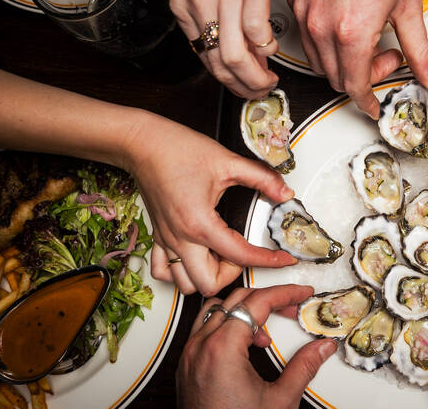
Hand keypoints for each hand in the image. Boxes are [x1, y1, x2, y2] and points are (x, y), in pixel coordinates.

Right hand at [123, 113, 296, 295]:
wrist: (143, 143)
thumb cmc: (178, 149)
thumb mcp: (228, 161)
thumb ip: (262, 178)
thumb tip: (284, 192)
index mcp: (200, 222)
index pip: (240, 255)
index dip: (268, 260)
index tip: (283, 259)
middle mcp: (180, 237)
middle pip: (209, 283)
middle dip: (232, 273)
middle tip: (244, 252)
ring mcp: (166, 240)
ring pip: (184, 284)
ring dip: (206, 276)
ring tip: (221, 255)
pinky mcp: (158, 236)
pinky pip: (163, 271)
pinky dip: (180, 273)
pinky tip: (196, 257)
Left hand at [170, 0, 279, 97]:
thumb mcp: (216, 0)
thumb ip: (226, 32)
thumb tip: (246, 65)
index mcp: (185, 5)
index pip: (206, 60)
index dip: (232, 83)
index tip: (248, 88)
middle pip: (219, 62)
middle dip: (246, 86)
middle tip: (262, 87)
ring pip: (234, 55)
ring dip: (257, 77)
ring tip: (269, 77)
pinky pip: (255, 29)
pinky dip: (266, 46)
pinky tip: (270, 46)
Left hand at [178, 284, 336, 408]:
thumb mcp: (280, 400)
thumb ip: (304, 367)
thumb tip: (323, 348)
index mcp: (222, 350)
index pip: (257, 302)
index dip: (285, 293)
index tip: (301, 294)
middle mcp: (200, 347)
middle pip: (235, 299)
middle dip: (268, 299)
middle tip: (291, 309)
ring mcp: (189, 356)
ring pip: (215, 310)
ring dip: (242, 312)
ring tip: (265, 331)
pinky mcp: (186, 367)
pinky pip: (203, 330)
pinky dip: (225, 327)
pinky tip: (244, 346)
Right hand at [287, 0, 427, 117]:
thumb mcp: (408, 7)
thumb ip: (418, 51)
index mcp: (352, 31)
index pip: (354, 86)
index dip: (367, 102)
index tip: (374, 105)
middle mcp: (323, 25)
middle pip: (337, 78)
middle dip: (362, 78)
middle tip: (385, 58)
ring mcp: (306, 12)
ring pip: (320, 62)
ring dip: (344, 62)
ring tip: (367, 41)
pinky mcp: (297, 0)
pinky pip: (307, 39)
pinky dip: (326, 44)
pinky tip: (347, 29)